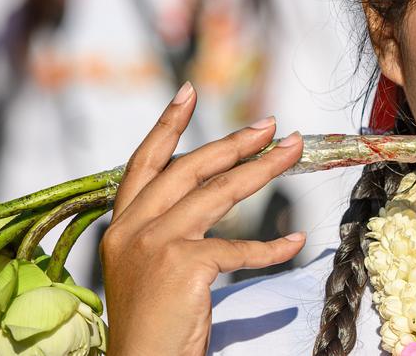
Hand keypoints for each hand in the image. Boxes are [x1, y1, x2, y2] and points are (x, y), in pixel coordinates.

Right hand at [101, 82, 305, 355]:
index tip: (188, 92)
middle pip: (189, 169)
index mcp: (120, 225)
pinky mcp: (183, 267)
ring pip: (218, 193)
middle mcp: (132, 229)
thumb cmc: (151, 323)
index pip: (144, 163)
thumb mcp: (146, 266)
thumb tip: (207, 194)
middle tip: (270, 126)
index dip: (167, 125)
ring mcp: (155, 245)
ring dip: (262, 170)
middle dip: (233, 142)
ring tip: (291, 152)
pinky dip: (272, 247)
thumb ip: (165, 229)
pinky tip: (296, 240)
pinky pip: (239, 249)